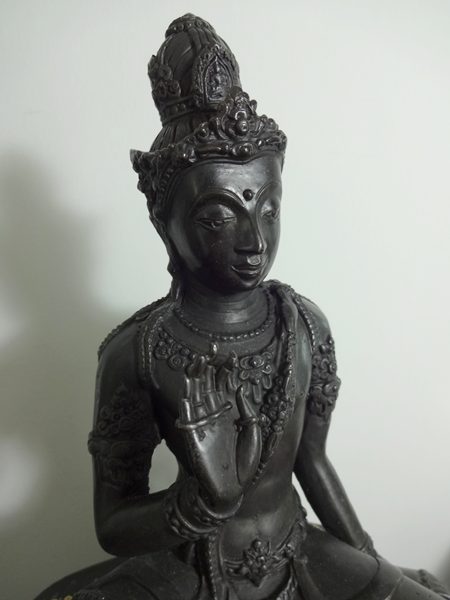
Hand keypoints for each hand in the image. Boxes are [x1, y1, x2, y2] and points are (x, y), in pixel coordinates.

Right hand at [176, 347, 261, 513]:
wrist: (233, 490)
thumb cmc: (245, 463)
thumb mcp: (254, 433)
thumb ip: (248, 411)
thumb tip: (240, 388)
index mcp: (229, 412)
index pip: (225, 384)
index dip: (226, 369)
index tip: (230, 355)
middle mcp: (214, 413)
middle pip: (208, 384)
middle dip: (209, 366)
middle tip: (211, 349)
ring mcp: (203, 423)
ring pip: (196, 394)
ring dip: (196, 378)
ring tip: (198, 361)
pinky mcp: (194, 436)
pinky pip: (187, 417)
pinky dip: (186, 403)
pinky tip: (187, 389)